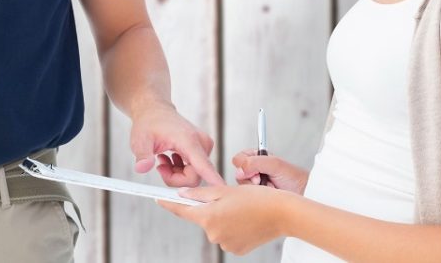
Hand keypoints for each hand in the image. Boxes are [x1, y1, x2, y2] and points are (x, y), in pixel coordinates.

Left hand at [130, 101, 223, 186]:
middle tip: (160, 167)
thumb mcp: (140, 139)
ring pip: (194, 176)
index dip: (213, 181)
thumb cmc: (149, 122)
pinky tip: (170, 158)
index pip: (204, 166)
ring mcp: (204, 146)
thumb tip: (142, 168)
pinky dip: (181, 169)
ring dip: (177, 174)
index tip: (222, 192)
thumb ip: (143, 155)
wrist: (155, 110)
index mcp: (189, 140)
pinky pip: (195, 170)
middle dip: (175, 179)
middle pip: (195, 177)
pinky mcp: (203, 149)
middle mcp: (201, 144)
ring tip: (163, 159)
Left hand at [159, 184, 288, 254]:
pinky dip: (232, 227)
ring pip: (216, 226)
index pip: (182, 211)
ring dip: (222, 217)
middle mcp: (214, 234)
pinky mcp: (237, 250)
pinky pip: (227, 235)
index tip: (158, 199)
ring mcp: (225, 244)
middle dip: (209, 207)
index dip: (169, 204)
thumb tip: (182, 195)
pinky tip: (245, 219)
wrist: (283, 214)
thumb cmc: (256, 198)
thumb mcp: (225, 190)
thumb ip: (201, 193)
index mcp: (209, 217)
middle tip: (227, 198)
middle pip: (202, 218)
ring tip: (241, 208)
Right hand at [232, 148, 308, 193]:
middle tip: (262, 181)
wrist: (305, 194)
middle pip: (238, 174)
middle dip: (251, 179)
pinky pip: (248, 198)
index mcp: (258, 158)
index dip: (244, 165)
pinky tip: (269, 195)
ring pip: (242, 187)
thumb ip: (255, 162)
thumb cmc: (295, 178)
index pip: (239, 158)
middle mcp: (255, 171)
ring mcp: (255, 185)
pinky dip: (259, 197)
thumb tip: (240, 169)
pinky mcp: (257, 198)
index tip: (256, 172)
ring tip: (270, 188)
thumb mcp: (275, 164)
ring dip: (257, 189)